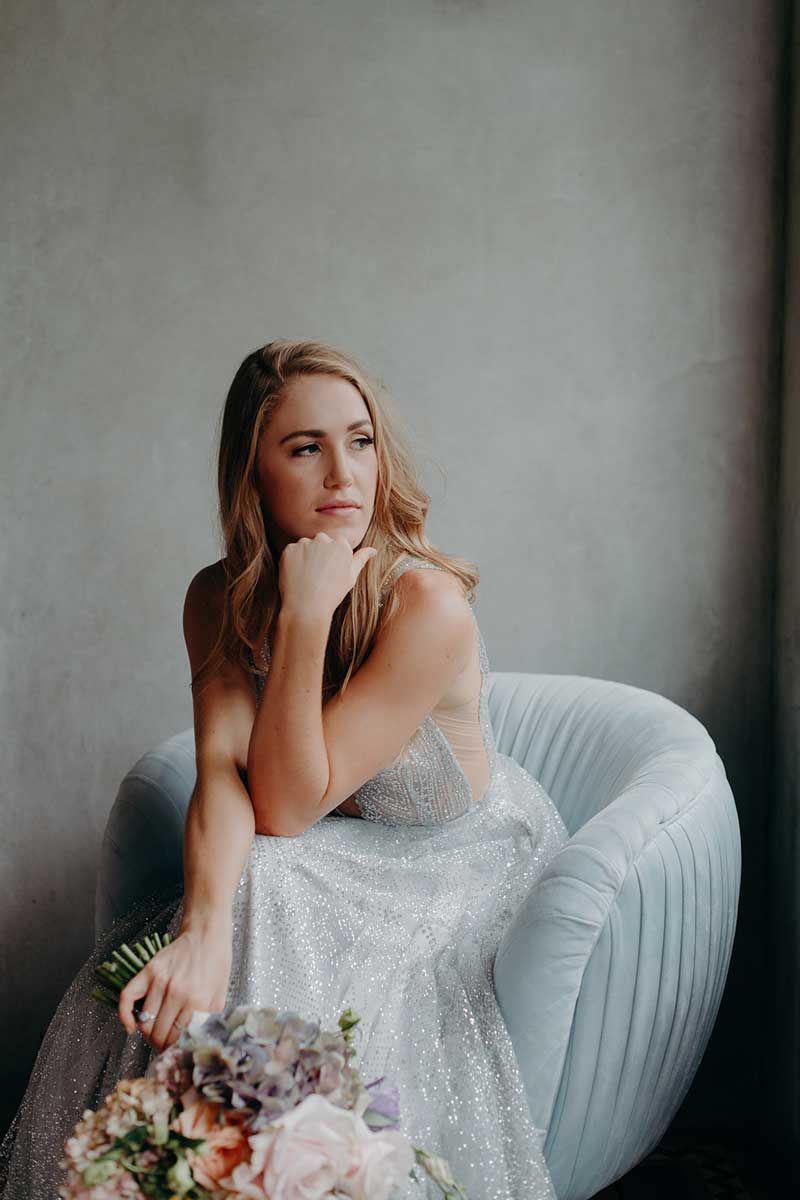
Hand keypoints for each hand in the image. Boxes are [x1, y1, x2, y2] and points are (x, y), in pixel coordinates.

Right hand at [117, 927, 232, 1052]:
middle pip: (159, 1034)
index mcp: (197, 1001)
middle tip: (163, 1046)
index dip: (173, 1050)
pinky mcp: (148, 971)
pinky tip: (130, 1026)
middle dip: (160, 1046)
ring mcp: (160, 981)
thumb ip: (210, 1019)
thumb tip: (198, 1041)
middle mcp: (176, 993)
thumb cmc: (217, 962)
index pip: (177, 1039)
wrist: (207, 932)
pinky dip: (124, 1016)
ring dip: (147, 1034)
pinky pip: (127, 998)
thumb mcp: (220, 993)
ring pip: (145, 1022)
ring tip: (153, 1035)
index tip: (173, 1051)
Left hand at [278, 532, 377, 618]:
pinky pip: (291, 551)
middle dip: (320, 553)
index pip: (337, 543)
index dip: (333, 558)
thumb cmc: (333, 593)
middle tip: (318, 574)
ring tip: (307, 575)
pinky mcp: (289, 549)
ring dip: (306, 555)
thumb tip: (373, 550)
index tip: (330, 571)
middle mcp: (323, 539)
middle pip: (321, 541)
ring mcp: (305, 543)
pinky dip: (292, 560)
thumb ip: (361, 559)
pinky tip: (297, 575)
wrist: (307, 606)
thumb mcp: (351, 576)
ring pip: (306, 545)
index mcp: (341, 544)